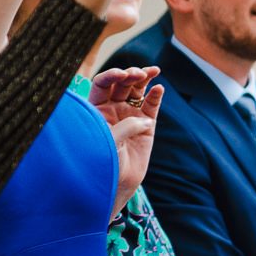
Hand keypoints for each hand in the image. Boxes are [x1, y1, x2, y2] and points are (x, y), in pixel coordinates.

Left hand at [88, 66, 161, 211]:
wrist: (116, 184)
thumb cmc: (104, 162)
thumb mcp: (109, 141)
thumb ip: (125, 126)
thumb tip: (144, 119)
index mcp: (96, 109)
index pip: (102, 84)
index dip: (111, 75)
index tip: (121, 74)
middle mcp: (112, 109)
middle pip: (121, 84)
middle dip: (130, 75)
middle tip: (138, 74)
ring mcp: (130, 115)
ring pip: (137, 90)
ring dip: (144, 79)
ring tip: (152, 72)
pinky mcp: (146, 125)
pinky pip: (152, 105)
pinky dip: (156, 95)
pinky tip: (159, 88)